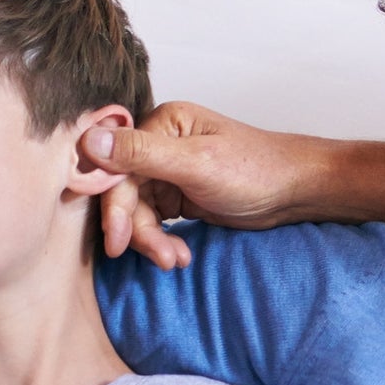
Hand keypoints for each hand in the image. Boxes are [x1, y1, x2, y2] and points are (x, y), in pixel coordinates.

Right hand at [83, 101, 309, 270]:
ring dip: (153, 241)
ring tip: (176, 261)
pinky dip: (163, 240)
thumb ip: (142, 154)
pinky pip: (156, 221)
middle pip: (126, 193)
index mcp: (161, 124)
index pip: (117, 168)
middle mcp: (159, 144)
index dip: (115, 207)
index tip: (117, 242)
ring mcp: (169, 171)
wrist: (296, 192)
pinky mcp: (180, 195)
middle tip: (159, 258)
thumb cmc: (258, 170)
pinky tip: (179, 255)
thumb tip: (87, 140)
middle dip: (139, 230)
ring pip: (140, 212)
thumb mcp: (198, 163)